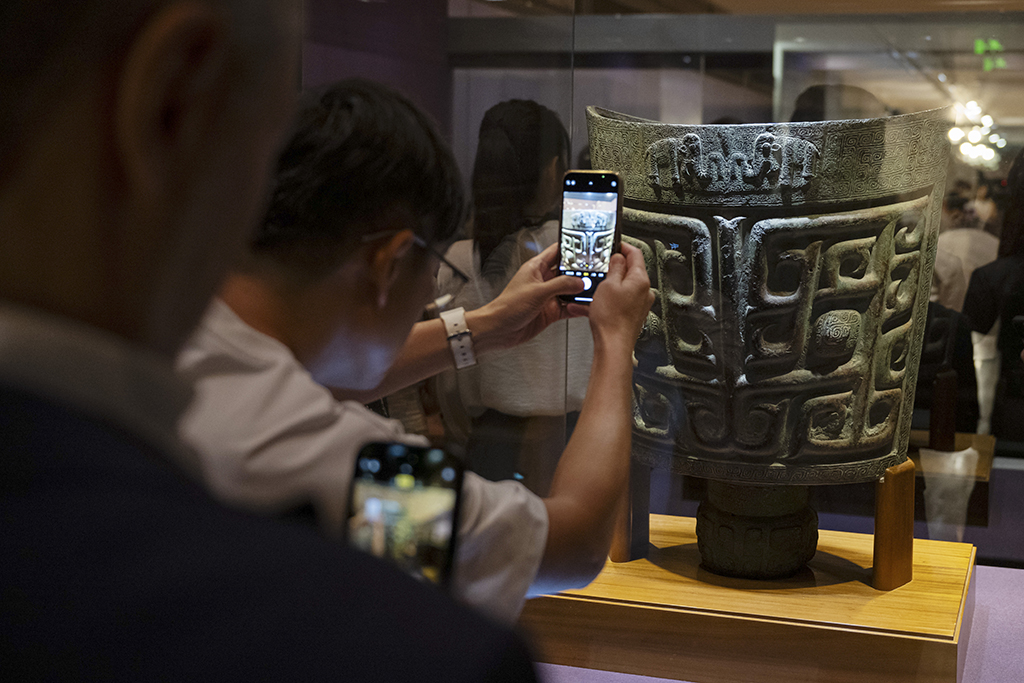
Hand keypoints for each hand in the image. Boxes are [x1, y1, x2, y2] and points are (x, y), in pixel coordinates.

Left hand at [469, 243, 587, 352]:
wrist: (499, 330)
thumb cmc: (508, 307)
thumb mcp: (538, 292)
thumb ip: (561, 285)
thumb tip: (579, 282)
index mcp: (536, 268)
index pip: (558, 251)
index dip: (572, 247)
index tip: (587, 246)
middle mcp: (543, 280)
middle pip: (567, 271)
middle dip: (581, 271)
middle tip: (596, 271)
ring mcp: (548, 296)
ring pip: (570, 290)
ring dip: (581, 290)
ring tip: (594, 289)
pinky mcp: (550, 311)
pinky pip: (569, 307)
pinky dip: (577, 307)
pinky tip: (585, 306)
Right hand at [588, 242, 653, 350]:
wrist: (613, 346)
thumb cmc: (612, 319)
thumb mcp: (608, 285)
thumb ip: (614, 267)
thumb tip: (618, 257)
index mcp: (641, 280)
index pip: (636, 254)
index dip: (623, 246)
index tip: (615, 244)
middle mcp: (644, 292)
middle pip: (630, 271)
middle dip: (614, 267)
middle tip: (601, 266)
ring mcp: (639, 304)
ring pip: (623, 287)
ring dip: (608, 285)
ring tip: (594, 289)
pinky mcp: (632, 315)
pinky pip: (619, 301)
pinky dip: (606, 300)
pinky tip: (592, 305)